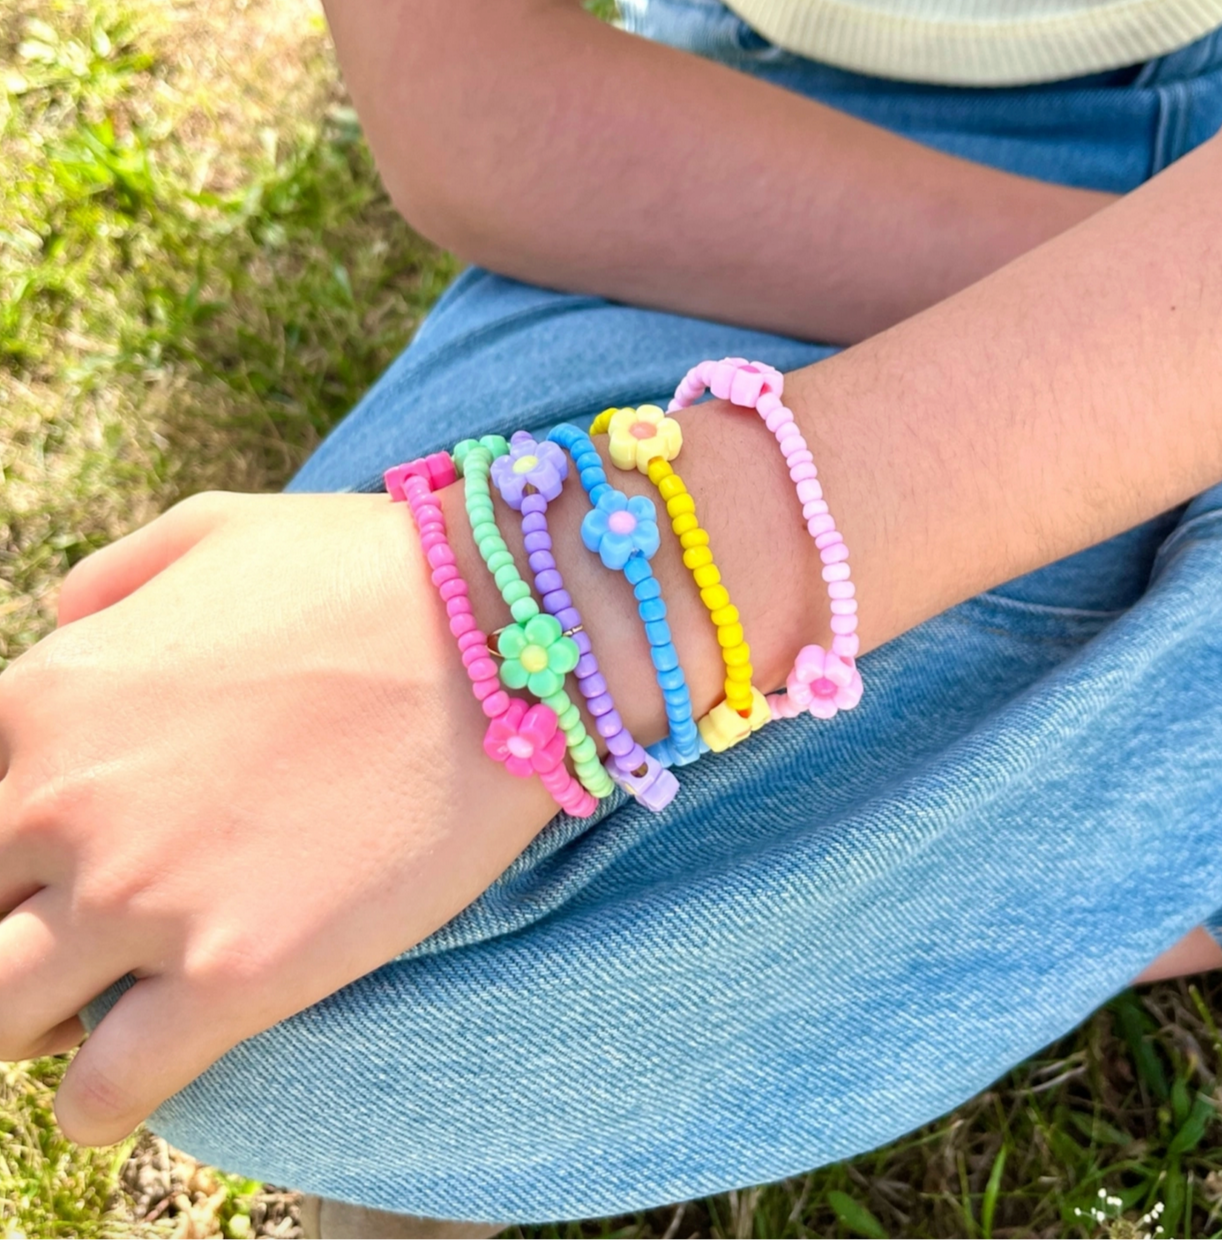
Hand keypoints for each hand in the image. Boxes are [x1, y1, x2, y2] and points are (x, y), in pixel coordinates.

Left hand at [0, 491, 555, 1145]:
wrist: (506, 633)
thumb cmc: (371, 569)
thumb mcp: (217, 528)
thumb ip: (110, 579)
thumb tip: (62, 628)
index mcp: (49, 697)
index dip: (8, 844)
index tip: (50, 858)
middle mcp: (70, 803)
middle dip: (5, 930)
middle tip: (74, 933)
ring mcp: (149, 895)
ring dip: (31, 1024)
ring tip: (94, 1011)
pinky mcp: (241, 974)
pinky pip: (107, 1094)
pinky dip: (102, 1102)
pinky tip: (136, 1078)